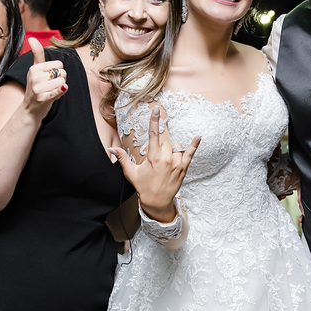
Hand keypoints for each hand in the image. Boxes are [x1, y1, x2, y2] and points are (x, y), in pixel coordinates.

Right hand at [21, 38, 66, 118]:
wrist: (30, 109)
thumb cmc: (36, 88)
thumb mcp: (35, 70)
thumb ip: (37, 54)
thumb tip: (31, 38)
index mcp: (34, 68)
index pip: (59, 64)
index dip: (58, 71)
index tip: (49, 78)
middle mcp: (35, 76)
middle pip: (62, 72)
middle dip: (60, 80)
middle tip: (49, 87)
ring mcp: (38, 88)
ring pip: (63, 81)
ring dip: (60, 88)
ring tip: (50, 92)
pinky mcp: (43, 98)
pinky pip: (60, 89)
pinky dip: (62, 91)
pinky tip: (59, 91)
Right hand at [109, 104, 199, 221]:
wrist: (157, 202)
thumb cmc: (144, 187)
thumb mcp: (131, 173)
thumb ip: (122, 158)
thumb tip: (111, 149)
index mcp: (153, 157)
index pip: (153, 134)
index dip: (154, 120)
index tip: (156, 109)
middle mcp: (166, 158)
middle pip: (165, 142)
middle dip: (161, 147)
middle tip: (156, 159)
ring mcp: (176, 163)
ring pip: (176, 147)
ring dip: (171, 150)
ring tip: (166, 161)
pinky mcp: (183, 168)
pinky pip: (190, 153)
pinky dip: (194, 145)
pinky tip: (198, 137)